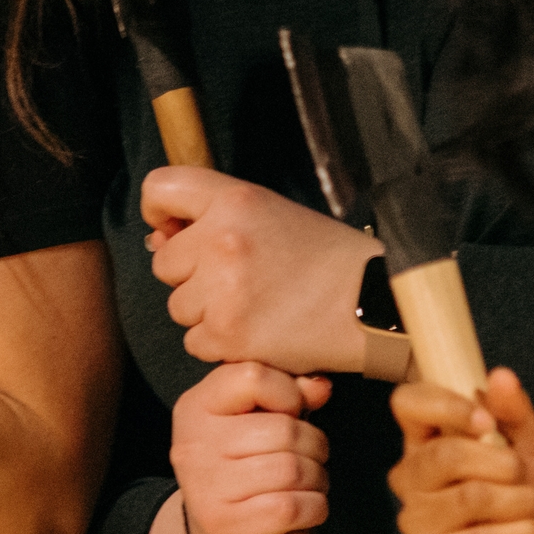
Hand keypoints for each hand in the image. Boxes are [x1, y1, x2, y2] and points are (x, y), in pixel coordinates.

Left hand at [143, 165, 376, 375]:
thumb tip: (159, 236)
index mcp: (235, 199)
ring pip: (178, 306)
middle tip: (240, 279)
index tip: (171, 229)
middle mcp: (222, 240)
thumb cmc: (327, 258)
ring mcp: (222, 290)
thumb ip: (217, 217)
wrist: (375, 304)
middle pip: (164, 263)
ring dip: (206, 312)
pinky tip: (258, 331)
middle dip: (191, 276)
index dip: (159, 213)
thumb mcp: (274, 213)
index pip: (159, 190)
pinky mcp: (228, 333)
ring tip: (256, 305)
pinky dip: (220, 343)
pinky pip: (194, 342)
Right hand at [170, 360, 331, 533]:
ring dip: (317, 478)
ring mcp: (205, 485)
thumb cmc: (244, 469)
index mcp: (195, 407)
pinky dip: (314, 507)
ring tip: (309, 482)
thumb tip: (320, 387)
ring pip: (292, 469)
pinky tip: (306, 507)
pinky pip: (291, 506)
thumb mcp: (256, 422)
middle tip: (310, 457)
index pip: (252, 376)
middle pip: (283, 429)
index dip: (288, 392)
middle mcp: (193, 443)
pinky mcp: (224, 523)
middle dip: (314, 445)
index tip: (290, 413)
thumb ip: (288, 395)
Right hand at [389, 366, 533, 533]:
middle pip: (443, 455)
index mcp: (426, 439)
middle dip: (501, 464)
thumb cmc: (532, 496)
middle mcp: (411, 477)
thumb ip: (515, 412)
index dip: (445, 406)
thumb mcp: (531, 447)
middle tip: (523, 477)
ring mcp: (415, 519)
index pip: (408, 404)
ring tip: (533, 511)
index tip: (486, 422)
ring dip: (519, 502)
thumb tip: (500, 376)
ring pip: (469, 497)